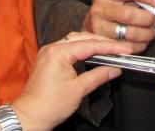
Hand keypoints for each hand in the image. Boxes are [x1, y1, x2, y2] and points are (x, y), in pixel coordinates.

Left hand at [12, 32, 131, 130]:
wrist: (30, 116)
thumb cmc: (50, 105)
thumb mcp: (79, 90)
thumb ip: (98, 76)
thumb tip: (115, 69)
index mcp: (59, 52)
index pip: (90, 45)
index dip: (109, 47)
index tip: (125, 49)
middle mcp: (52, 48)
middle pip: (82, 38)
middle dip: (102, 43)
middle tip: (120, 48)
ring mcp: (48, 52)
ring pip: (75, 41)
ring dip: (92, 44)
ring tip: (109, 49)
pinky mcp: (47, 58)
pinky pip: (67, 47)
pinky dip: (81, 49)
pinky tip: (91, 53)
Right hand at [81, 0, 154, 52]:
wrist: (94, 23)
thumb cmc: (113, 6)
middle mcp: (100, 9)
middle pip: (129, 15)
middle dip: (148, 18)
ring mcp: (100, 27)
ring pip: (130, 33)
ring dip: (147, 33)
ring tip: (151, 31)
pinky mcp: (103, 44)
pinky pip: (128, 47)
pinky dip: (140, 45)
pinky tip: (143, 40)